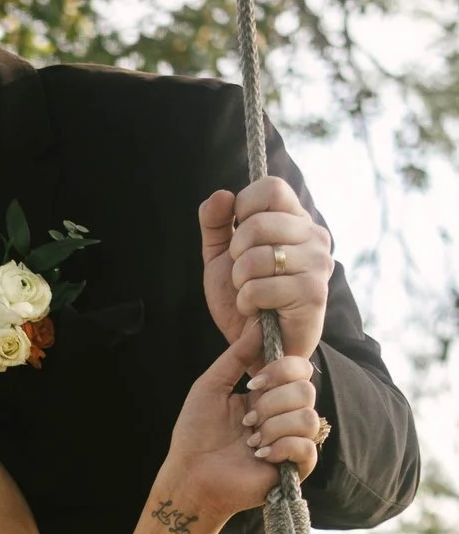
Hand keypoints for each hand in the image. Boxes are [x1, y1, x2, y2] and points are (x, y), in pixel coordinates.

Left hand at [152, 317, 324, 533]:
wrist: (189, 475)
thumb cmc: (195, 433)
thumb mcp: (210, 386)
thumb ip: (236, 355)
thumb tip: (260, 322)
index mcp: (270, 394)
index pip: (300, 368)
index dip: (282, 370)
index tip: (251, 384)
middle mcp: (285, 414)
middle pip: (307, 391)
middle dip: (272, 403)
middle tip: (245, 421)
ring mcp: (293, 440)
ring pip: (308, 418)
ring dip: (273, 427)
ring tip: (250, 441)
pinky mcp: (295, 467)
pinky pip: (307, 447)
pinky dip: (280, 448)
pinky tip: (259, 455)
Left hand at [201, 176, 331, 360]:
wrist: (260, 346)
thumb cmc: (245, 298)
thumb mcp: (221, 257)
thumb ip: (215, 224)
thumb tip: (221, 195)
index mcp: (296, 220)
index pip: (271, 187)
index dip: (243, 206)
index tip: (238, 233)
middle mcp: (314, 236)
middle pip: (256, 222)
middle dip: (235, 253)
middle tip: (243, 273)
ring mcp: (318, 263)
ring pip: (255, 257)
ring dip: (240, 281)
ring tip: (250, 292)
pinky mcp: (314, 292)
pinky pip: (259, 287)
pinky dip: (246, 302)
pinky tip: (257, 310)